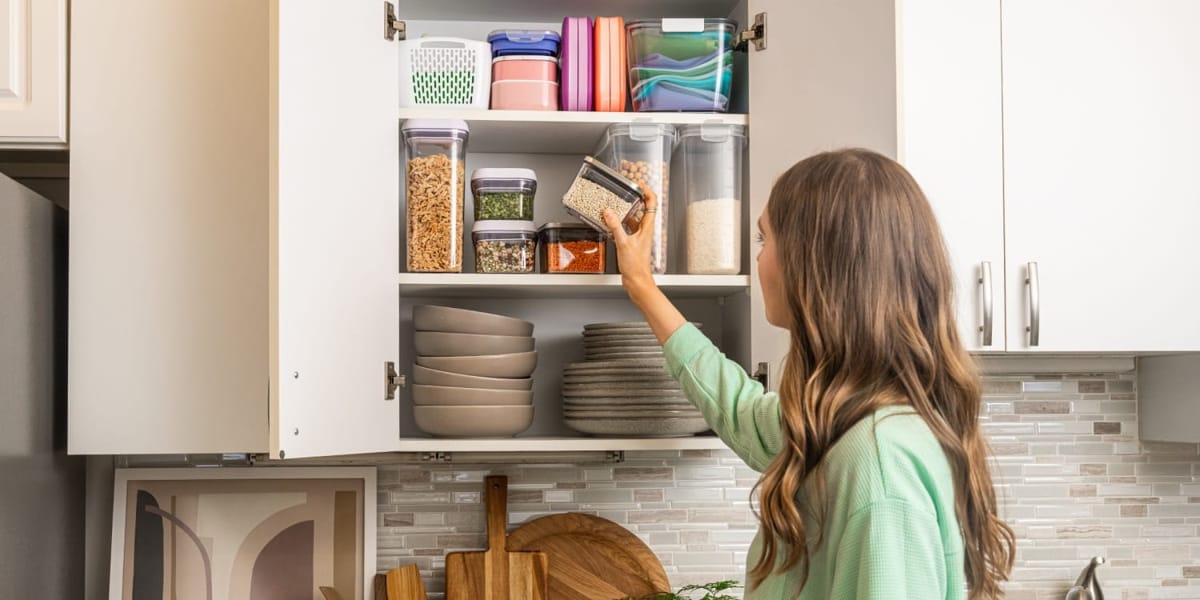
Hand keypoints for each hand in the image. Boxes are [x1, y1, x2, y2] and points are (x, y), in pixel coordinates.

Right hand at [602, 190, 685, 344]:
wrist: (637, 281)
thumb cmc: (636, 266)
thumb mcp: (624, 243)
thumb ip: (615, 226)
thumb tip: (609, 212)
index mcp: (647, 227)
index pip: (652, 202)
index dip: (646, 190)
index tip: (637, 183)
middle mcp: (644, 229)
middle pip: (643, 207)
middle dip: (634, 197)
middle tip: (624, 190)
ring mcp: (638, 235)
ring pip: (633, 217)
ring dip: (625, 209)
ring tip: (615, 203)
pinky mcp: (632, 241)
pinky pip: (626, 227)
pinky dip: (619, 222)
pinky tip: (610, 221)